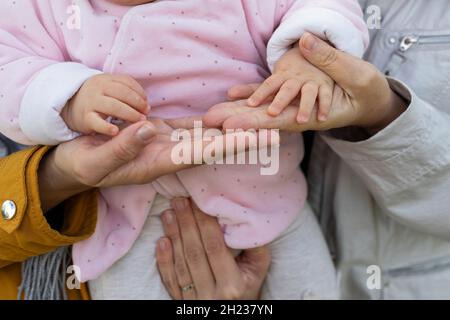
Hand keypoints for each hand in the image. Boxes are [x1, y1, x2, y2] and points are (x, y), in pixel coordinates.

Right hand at [39, 120, 261, 210]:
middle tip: (274, 131)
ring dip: (232, 129)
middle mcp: (171, 155)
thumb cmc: (85, 166)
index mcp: (159, 163)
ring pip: (207, 136)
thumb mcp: (98, 160)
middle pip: (214, 146)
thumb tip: (149, 129)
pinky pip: (191, 128)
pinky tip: (228, 118)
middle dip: (243, 139)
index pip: (201, 154)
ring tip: (258, 122)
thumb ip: (124, 147)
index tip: (255, 139)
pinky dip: (210, 122)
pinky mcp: (162, 135)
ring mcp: (168, 145)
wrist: (78, 166)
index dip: (229, 145)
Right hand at [61, 74, 148, 135]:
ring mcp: (91, 102)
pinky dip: (107, 127)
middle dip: (137, 103)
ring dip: (129, 113)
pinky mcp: (85, 118)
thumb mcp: (110, 89)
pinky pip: (96, 122)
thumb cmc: (99, 99)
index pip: (127, 82)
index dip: (139, 93)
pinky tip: (116, 132)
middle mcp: (98, 88)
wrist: (69, 106)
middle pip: (122, 92)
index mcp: (107, 80)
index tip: (147, 104)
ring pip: (113, 106)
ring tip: (139, 122)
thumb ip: (128, 92)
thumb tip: (146, 105)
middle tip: (145, 114)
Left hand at [156, 198, 270, 299]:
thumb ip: (255, 247)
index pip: (215, 248)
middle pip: (195, 254)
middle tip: (179, 201)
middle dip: (186, 224)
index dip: (205, 224)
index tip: (198, 202)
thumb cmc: (248, 288)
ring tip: (168, 214)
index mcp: (233, 285)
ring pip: (181, 265)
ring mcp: (194, 301)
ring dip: (173, 237)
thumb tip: (245, 219)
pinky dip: (164, 261)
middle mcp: (212, 295)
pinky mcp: (181, 303)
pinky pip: (170, 282)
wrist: (232, 317)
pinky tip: (161, 242)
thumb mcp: (258, 271)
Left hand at [204, 33, 406, 134]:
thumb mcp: (355, 74)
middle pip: (263, 118)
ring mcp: (296, 104)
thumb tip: (305, 40)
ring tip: (214, 114)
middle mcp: (299, 113)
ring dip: (239, 110)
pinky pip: (272, 93)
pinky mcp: (296, 93)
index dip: (253, 124)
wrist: (372, 98)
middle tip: (211, 122)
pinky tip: (233, 95)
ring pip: (263, 107)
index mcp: (312, 115)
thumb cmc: (368, 91)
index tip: (229, 128)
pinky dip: (252, 94)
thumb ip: (330, 60)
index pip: (277, 120)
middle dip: (237, 120)